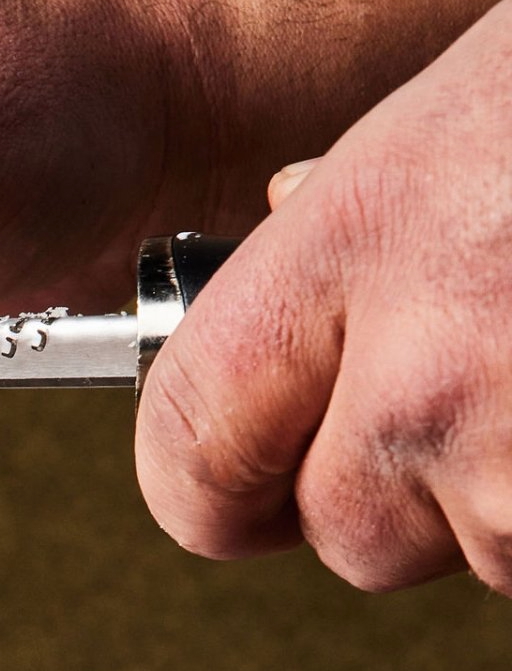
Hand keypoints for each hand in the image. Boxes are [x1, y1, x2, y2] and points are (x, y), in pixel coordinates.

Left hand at [137, 0, 511, 595]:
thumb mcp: (445, 117)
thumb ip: (334, 227)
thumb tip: (278, 274)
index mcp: (359, 241)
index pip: (191, 441)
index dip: (213, 485)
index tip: (240, 486)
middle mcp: (428, 367)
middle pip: (348, 538)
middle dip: (402, 493)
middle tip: (473, 390)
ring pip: (473, 554)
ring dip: (508, 493)